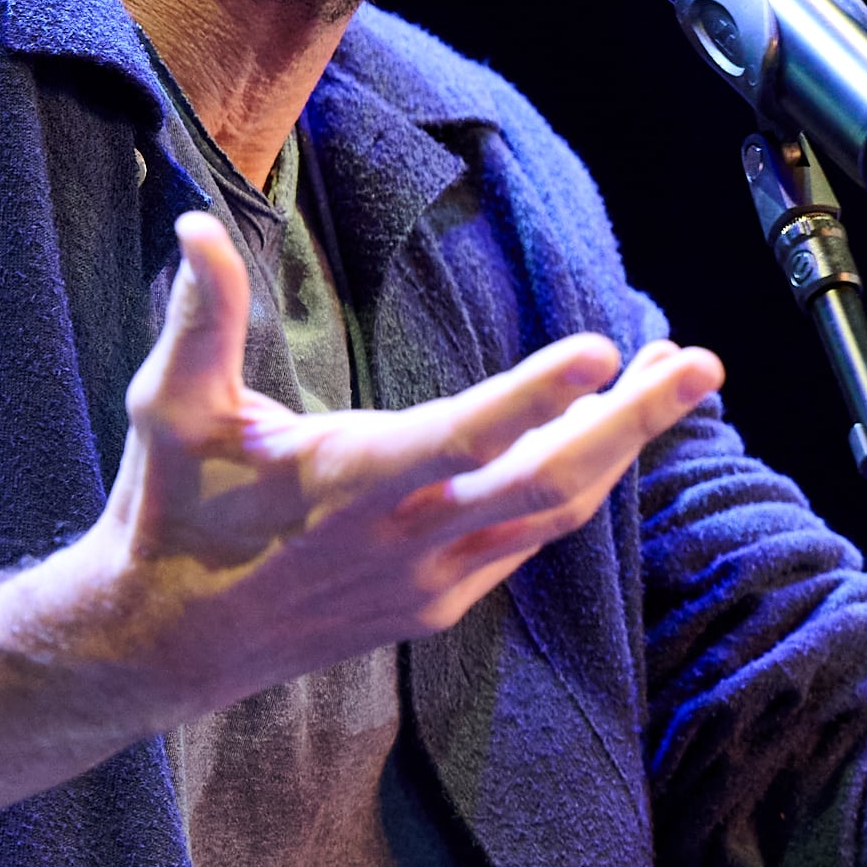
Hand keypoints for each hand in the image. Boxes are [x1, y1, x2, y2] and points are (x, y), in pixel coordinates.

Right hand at [82, 209, 725, 708]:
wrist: (167, 644)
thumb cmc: (170, 511)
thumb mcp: (170, 408)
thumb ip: (200, 316)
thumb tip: (199, 223)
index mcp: (348, 483)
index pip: (461, 437)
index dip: (535, 398)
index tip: (603, 352)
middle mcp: (405, 538)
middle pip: (549, 484)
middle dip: (634, 423)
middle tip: (700, 363)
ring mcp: (432, 581)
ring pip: (554, 515)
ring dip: (620, 446)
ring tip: (671, 376)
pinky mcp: (440, 603)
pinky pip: (529, 540)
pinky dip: (576, 486)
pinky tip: (604, 437)